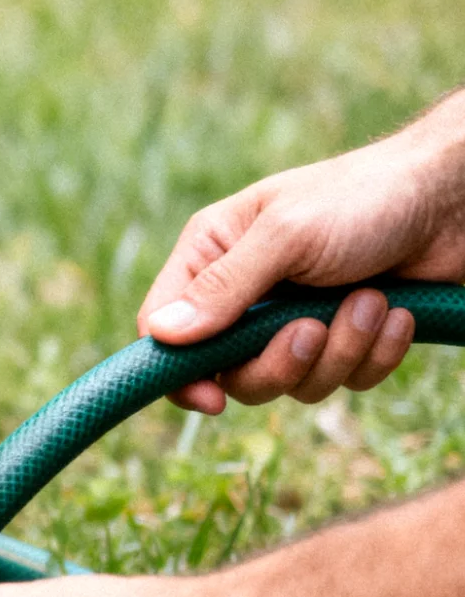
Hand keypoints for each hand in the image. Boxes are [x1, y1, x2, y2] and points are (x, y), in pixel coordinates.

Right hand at [138, 125, 464, 413]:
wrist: (454, 199)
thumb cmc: (364, 198)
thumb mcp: (285, 237)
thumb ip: (223, 289)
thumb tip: (161, 336)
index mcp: (213, 255)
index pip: (164, 327)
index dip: (180, 370)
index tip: (213, 398)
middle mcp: (247, 293)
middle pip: (232, 371)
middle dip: (281, 362)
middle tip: (313, 330)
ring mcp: (296, 318)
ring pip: (294, 382)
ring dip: (341, 350)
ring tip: (370, 300)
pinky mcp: (346, 337)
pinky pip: (346, 380)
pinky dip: (376, 353)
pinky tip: (397, 313)